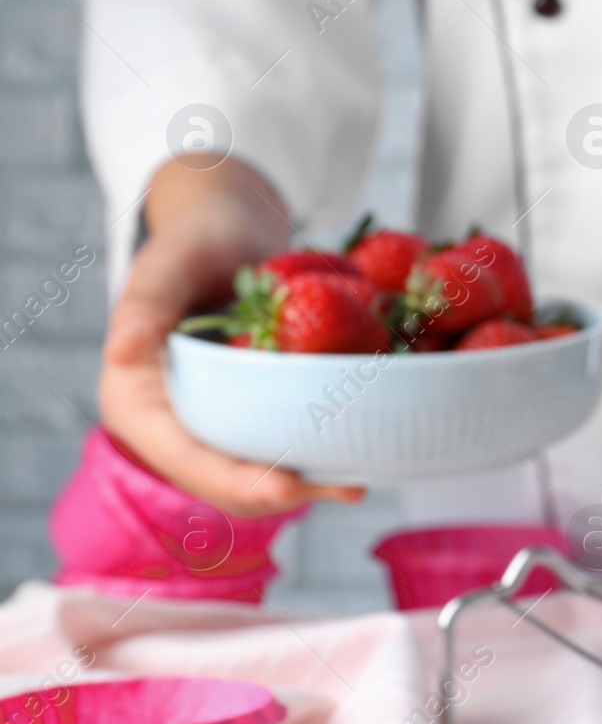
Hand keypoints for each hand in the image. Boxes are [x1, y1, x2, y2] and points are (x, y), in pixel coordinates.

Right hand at [98, 158, 365, 515]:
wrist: (228, 230)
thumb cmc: (197, 237)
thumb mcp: (173, 259)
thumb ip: (147, 300)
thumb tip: (121, 350)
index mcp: (135, 399)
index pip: (183, 455)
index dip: (234, 478)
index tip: (287, 486)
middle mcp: (168, 425)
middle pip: (222, 480)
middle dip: (280, 493)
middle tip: (345, 489)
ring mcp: (207, 426)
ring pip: (253, 477)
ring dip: (305, 485)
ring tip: (358, 484)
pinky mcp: (243, 417)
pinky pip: (274, 451)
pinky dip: (312, 460)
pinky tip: (355, 460)